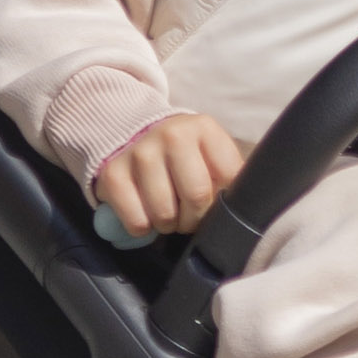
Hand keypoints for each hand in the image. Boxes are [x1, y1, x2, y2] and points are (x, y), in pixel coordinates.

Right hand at [92, 109, 243, 238]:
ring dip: (168, 225)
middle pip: (196, 196)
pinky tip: (145, 214)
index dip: (222, 201)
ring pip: (165, 214)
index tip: (213, 202)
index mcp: (204, 128)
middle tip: (189, 217)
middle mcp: (172, 135)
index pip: (228, 178)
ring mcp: (140, 152)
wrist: (134, 136)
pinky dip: (143, 228)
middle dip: (195, 219)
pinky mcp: (113, 174)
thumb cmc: (183, 155)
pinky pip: (137, 222)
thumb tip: (243, 205)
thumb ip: (228, 174)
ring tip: (167, 214)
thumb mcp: (210, 153)